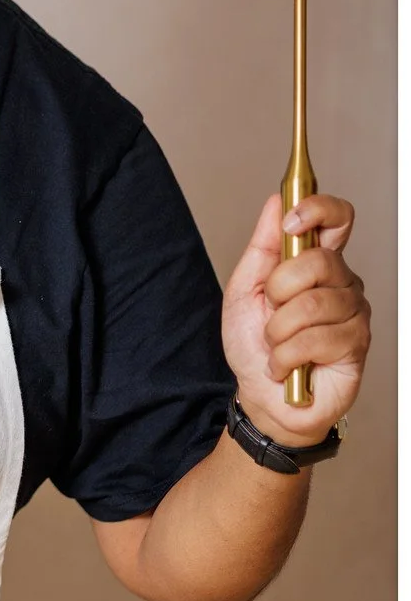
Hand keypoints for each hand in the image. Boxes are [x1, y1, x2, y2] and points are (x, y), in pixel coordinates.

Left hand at [222, 193, 371, 444]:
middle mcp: (342, 283)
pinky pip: (314, 339)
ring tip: (277, 345)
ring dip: (278, 331)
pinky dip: (286, 357)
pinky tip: (287, 366)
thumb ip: (263, 247)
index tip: (293, 219)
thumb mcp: (245, 290)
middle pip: (318, 261)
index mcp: (317, 263)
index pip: (338, 219)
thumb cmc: (254, 345)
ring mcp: (354, 313)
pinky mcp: (356, 345)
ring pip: (312, 305)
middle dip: (278, 290)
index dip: (319, 209)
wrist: (261, 398)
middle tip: (272, 312)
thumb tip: (276, 203)